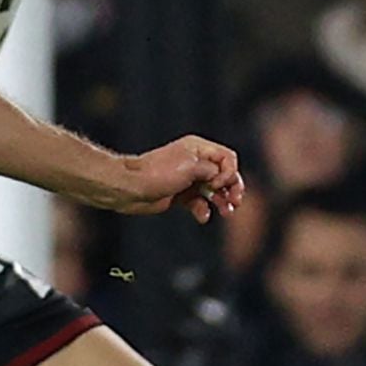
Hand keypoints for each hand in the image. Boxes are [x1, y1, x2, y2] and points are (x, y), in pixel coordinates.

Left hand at [104, 137, 248, 222]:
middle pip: (224, 175)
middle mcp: (195, 162)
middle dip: (232, 188)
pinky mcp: (180, 194)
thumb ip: (213, 171)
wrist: (129, 188)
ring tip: (227, 212)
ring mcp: (187, 179)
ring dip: (223, 201)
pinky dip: (204, 209)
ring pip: (214, 190)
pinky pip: (199, 202)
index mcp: (198, 148)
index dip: (229, 173)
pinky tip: (202, 216)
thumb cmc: (158, 174)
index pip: (228, 158)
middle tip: (235, 202)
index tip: (217, 184)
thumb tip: (222, 179)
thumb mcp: (191, 167)